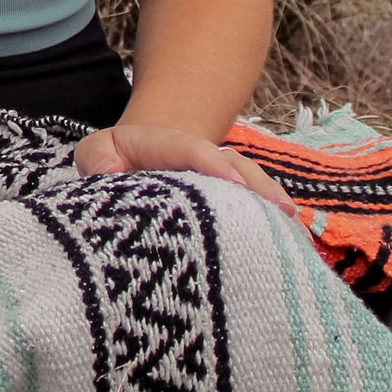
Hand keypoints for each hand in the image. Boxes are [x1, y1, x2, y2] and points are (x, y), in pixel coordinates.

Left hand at [75, 123, 298, 214]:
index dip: (211, 162)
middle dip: (258, 188)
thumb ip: (95, 155)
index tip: (233, 184)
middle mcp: (201, 161)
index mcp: (165, 145)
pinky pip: (255, 210)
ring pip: (251, 188)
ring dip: (272, 207)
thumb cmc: (114, 161)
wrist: (136, 162)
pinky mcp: (228, 204)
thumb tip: (109, 171)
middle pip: (234, 167)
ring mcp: (219, 182)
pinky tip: (294, 247)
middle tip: (282, 211)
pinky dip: (274, 225)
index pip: (188, 148)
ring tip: (295, 231)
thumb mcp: (98, 151)